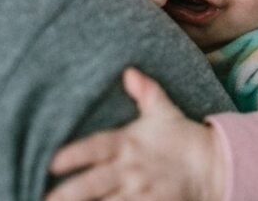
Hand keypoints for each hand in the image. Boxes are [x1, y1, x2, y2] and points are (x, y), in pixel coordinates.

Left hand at [46, 68, 226, 200]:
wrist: (214, 166)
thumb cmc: (181, 138)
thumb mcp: (164, 111)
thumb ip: (145, 92)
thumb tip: (128, 70)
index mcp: (128, 143)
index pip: (96, 147)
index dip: (73, 155)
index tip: (50, 162)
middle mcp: (130, 170)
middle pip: (92, 185)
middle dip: (66, 195)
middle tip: (42, 200)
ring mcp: (141, 193)